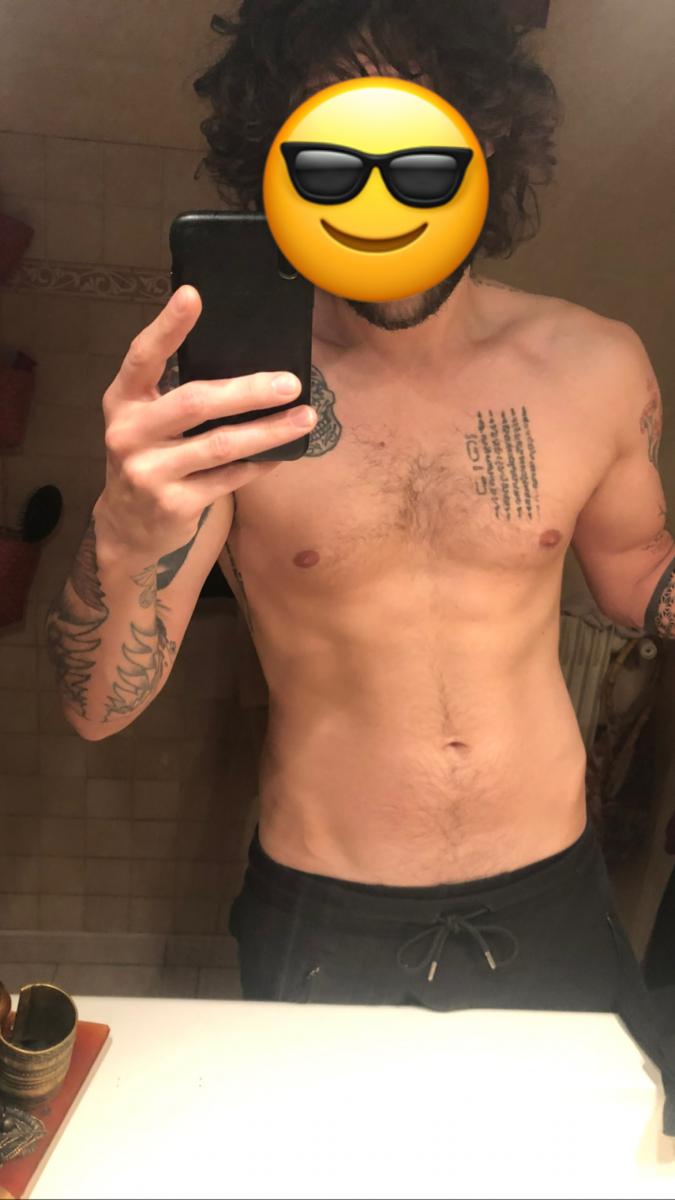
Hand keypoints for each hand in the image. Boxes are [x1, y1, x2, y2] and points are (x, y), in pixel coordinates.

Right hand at [96, 284, 316, 557]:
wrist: (128, 530)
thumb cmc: (150, 459)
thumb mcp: (147, 423)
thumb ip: (175, 396)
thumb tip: (248, 364)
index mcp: (122, 401)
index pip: (143, 357)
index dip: (168, 327)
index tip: (194, 295)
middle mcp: (129, 434)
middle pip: (196, 402)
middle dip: (248, 391)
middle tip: (290, 383)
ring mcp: (149, 472)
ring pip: (221, 445)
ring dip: (269, 431)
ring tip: (305, 418)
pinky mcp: (174, 505)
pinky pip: (229, 478)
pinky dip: (259, 464)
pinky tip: (282, 454)